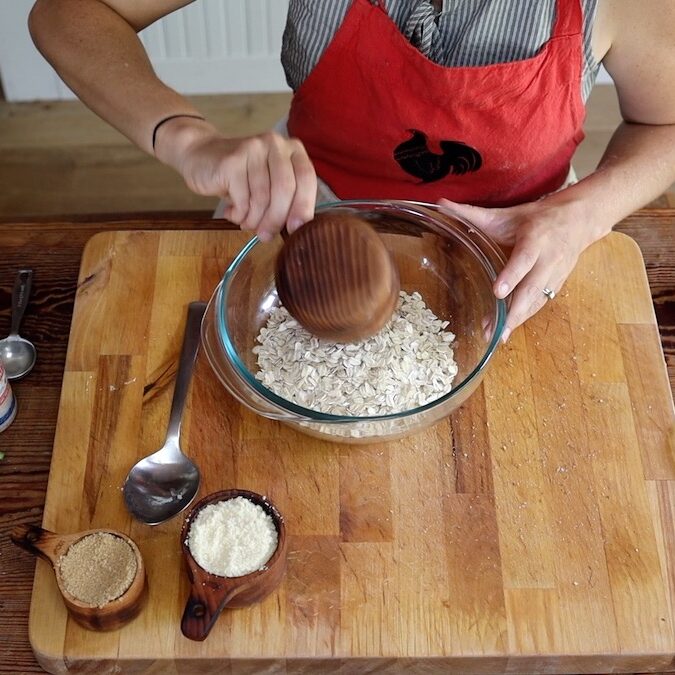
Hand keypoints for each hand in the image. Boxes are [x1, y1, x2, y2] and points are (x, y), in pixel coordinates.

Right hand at [158, 120, 317, 240]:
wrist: (201, 155)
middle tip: (266, 235)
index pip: (306, 178)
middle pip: (284, 189)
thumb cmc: (241, 176)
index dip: (303, 207)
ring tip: (247, 223)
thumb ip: (286, 199)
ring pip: (262, 197)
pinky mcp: (231, 161)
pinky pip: (243, 199)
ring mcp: (252, 149)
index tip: (295, 229)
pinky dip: (240, 215)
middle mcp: (274, 144)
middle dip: (276, 219)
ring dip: (255, 220)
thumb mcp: (269, 184)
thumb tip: (297, 229)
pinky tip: (234, 214)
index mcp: (292, 149)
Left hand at [437, 195, 598, 341]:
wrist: (579, 220)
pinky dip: (524, 318)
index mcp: (536, 238)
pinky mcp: (557, 285)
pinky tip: (507, 331)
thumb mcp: (508, 213)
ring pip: (537, 300)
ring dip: (517, 319)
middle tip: (496, 329)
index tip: (498, 292)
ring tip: (497, 337)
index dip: (512, 276)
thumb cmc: (537, 218)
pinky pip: (540, 304)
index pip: (524, 259)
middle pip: (532, 288)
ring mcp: (555, 275)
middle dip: (515, 310)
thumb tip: (442, 204)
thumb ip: (474, 213)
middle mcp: (548, 259)